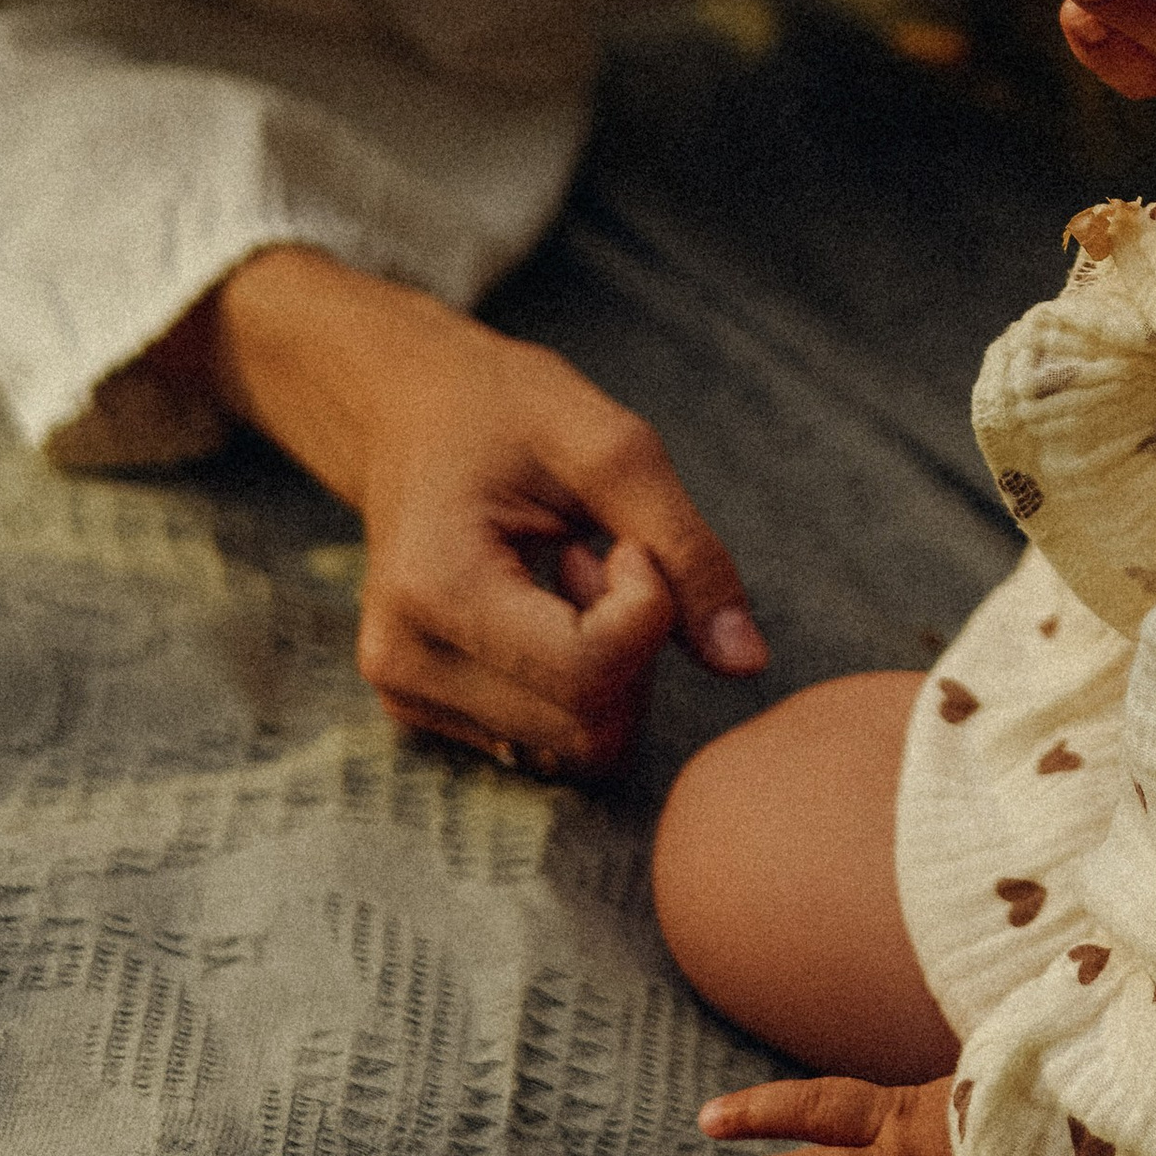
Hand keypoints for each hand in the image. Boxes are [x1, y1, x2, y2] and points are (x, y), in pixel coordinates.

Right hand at [194, 245, 764, 772]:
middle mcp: (407, 664)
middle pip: (590, 724)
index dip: (649, 607)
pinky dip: (582, 685)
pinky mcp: (430, 714)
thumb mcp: (610, 445)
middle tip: (608, 554)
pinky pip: (553, 742)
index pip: (589, 670)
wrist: (405, 414)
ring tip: (575, 574)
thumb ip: (688, 550)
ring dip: (613, 665)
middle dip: (636, 643)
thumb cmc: (503, 410)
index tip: (630, 539)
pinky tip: (552, 608)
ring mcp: (410, 697)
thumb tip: (749, 663)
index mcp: (437, 589)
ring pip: (579, 745)